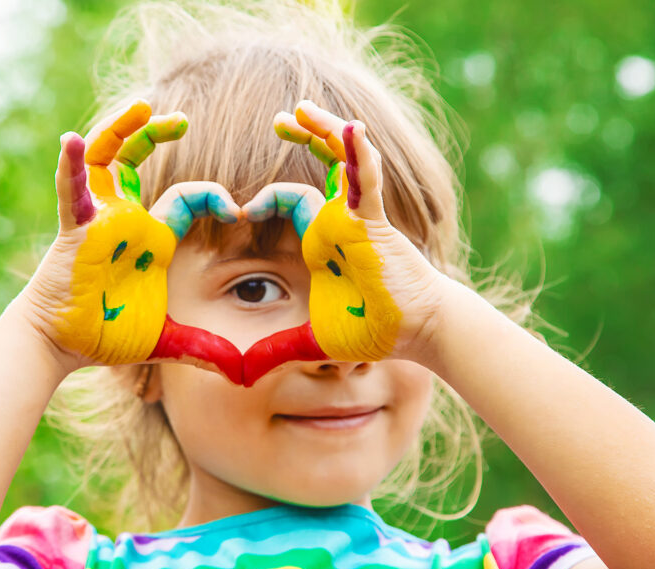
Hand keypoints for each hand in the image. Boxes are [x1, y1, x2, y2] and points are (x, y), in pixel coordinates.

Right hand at [19, 99, 240, 371]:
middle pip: (139, 160)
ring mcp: (98, 219)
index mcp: (153, 238)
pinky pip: (72, 191)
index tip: (238, 209)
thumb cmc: (107, 335)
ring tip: (143, 107)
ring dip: (123, 130)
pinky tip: (73, 141)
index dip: (214, 197)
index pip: (187, 199)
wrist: (62, 345)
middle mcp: (126, 219)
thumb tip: (239, 370)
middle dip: (157, 134)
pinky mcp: (74, 229)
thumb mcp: (165, 340)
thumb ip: (201, 348)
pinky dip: (73, 166)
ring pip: (108, 159)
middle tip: (181, 119)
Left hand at [248, 100, 448, 364]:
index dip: (264, 199)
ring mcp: (357, 216)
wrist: (415, 332)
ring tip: (301, 108)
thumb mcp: (311, 340)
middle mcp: (338, 220)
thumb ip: (277, 349)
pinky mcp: (374, 221)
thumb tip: (243, 374)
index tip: (239, 212)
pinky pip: (366, 182)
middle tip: (280, 119)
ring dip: (325, 132)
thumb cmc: (371, 329)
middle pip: (318, 166)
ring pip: (342, 161)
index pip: (290, 200)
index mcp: (321, 240)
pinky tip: (353, 129)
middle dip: (302, 138)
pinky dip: (360, 156)